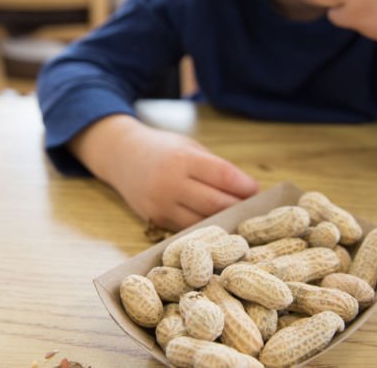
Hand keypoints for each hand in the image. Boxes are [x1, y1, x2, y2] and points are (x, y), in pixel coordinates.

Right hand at [71, 115, 258, 231]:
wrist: (121, 156)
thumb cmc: (162, 149)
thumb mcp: (189, 147)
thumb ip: (215, 166)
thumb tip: (247, 189)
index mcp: (182, 159)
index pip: (222, 175)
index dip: (243, 186)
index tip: (256, 190)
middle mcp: (170, 183)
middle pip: (215, 203)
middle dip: (237, 206)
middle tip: (252, 208)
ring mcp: (161, 205)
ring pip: (202, 221)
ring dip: (223, 221)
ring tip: (237, 218)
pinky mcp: (155, 220)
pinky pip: (187, 229)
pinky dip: (204, 227)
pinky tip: (215, 224)